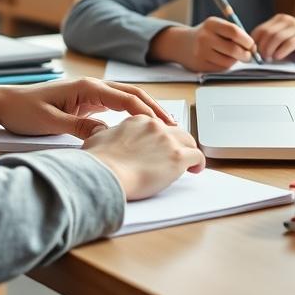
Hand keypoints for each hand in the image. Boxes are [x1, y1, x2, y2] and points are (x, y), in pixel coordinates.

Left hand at [0, 78, 174, 138]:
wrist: (5, 104)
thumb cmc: (24, 110)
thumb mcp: (50, 122)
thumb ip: (78, 128)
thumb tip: (105, 135)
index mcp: (86, 88)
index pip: (126, 98)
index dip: (147, 113)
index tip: (163, 127)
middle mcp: (91, 87)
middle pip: (132, 95)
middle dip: (154, 109)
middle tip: (174, 127)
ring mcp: (90, 95)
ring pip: (126, 100)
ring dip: (145, 112)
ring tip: (165, 128)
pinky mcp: (86, 104)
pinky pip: (116, 107)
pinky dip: (132, 115)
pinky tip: (140, 127)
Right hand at [83, 115, 205, 199]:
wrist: (104, 173)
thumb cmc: (97, 161)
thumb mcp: (96, 139)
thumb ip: (103, 133)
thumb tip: (100, 133)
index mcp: (137, 121)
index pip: (156, 125)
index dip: (159, 136)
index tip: (160, 144)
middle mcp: (154, 127)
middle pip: (175, 131)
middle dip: (178, 142)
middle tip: (177, 153)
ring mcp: (168, 140)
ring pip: (189, 141)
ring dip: (189, 151)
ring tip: (190, 162)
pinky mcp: (178, 157)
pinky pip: (197, 156)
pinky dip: (198, 164)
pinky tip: (196, 170)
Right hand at [149, 18, 255, 71]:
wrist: (182, 44)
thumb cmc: (207, 35)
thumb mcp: (217, 27)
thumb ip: (234, 34)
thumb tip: (253, 48)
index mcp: (211, 24)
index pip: (234, 32)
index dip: (247, 40)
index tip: (252, 45)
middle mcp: (204, 37)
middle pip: (233, 49)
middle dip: (246, 54)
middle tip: (248, 55)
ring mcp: (201, 52)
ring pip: (228, 62)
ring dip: (235, 61)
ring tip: (232, 56)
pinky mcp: (199, 65)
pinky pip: (220, 69)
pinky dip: (226, 66)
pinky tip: (222, 60)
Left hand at [251, 14, 294, 60]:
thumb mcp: (284, 36)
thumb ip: (271, 40)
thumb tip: (255, 51)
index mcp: (279, 19)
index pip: (260, 29)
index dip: (254, 42)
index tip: (253, 53)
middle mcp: (287, 21)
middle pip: (267, 33)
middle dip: (262, 47)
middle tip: (261, 58)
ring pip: (277, 37)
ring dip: (270, 50)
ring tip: (269, 58)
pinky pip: (290, 43)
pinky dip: (282, 51)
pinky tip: (278, 57)